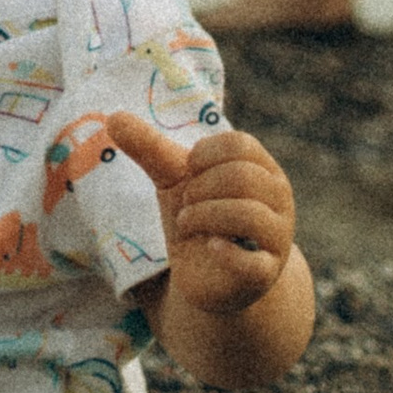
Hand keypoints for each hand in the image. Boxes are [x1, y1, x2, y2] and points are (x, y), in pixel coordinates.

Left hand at [105, 115, 296, 317]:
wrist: (207, 275)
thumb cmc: (199, 217)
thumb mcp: (173, 180)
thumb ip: (149, 148)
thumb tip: (114, 117)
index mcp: (262, 169)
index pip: (241, 145)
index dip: (204, 155)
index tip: (189, 171)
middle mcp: (278, 200)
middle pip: (243, 177)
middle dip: (201, 188)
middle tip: (186, 203)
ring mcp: (277, 238)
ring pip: (248, 214)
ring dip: (204, 216)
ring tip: (187, 223)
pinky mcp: (265, 274)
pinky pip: (253, 263)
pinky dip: (226, 253)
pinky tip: (210, 247)